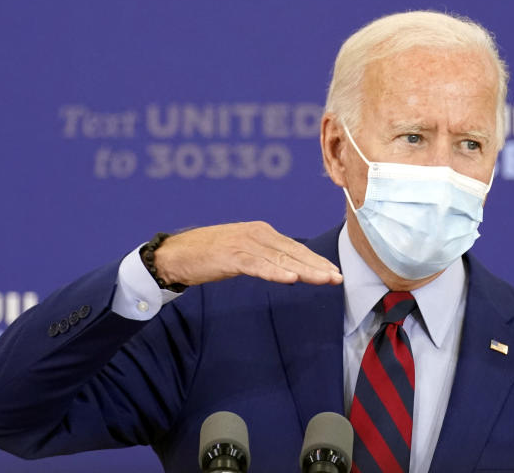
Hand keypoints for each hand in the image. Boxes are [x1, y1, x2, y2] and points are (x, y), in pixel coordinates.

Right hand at [152, 222, 342, 286]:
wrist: (176, 254)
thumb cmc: (209, 255)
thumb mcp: (242, 253)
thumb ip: (264, 257)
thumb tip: (286, 269)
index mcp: (262, 232)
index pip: (295, 248)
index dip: (316, 260)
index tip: (334, 271)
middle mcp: (257, 234)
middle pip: (293, 252)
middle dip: (317, 265)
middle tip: (338, 277)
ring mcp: (245, 244)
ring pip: (281, 259)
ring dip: (305, 271)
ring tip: (324, 279)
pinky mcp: (231, 256)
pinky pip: (258, 266)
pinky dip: (276, 273)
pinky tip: (291, 280)